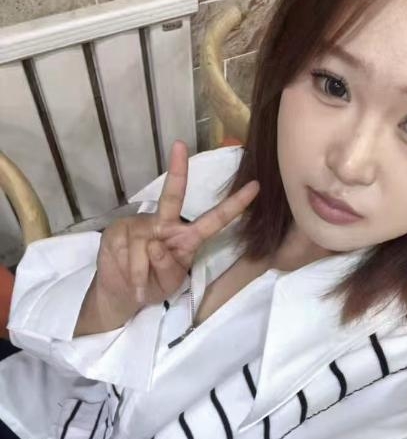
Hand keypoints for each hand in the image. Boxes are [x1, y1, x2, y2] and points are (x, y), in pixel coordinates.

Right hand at [79, 141, 258, 332]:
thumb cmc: (153, 286)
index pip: (214, 220)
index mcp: (187, 238)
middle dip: (178, 171)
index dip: (234, 205)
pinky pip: (129, 253)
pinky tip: (129, 277)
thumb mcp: (169, 285)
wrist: (122, 293)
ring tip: (140, 284)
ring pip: (147, 247)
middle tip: (179, 145)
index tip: (255, 186)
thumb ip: (168, 269)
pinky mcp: (119, 230)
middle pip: (173, 197)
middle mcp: (165, 224)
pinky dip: (131, 272)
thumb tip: (155, 245)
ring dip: (143, 273)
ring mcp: (141, 225)